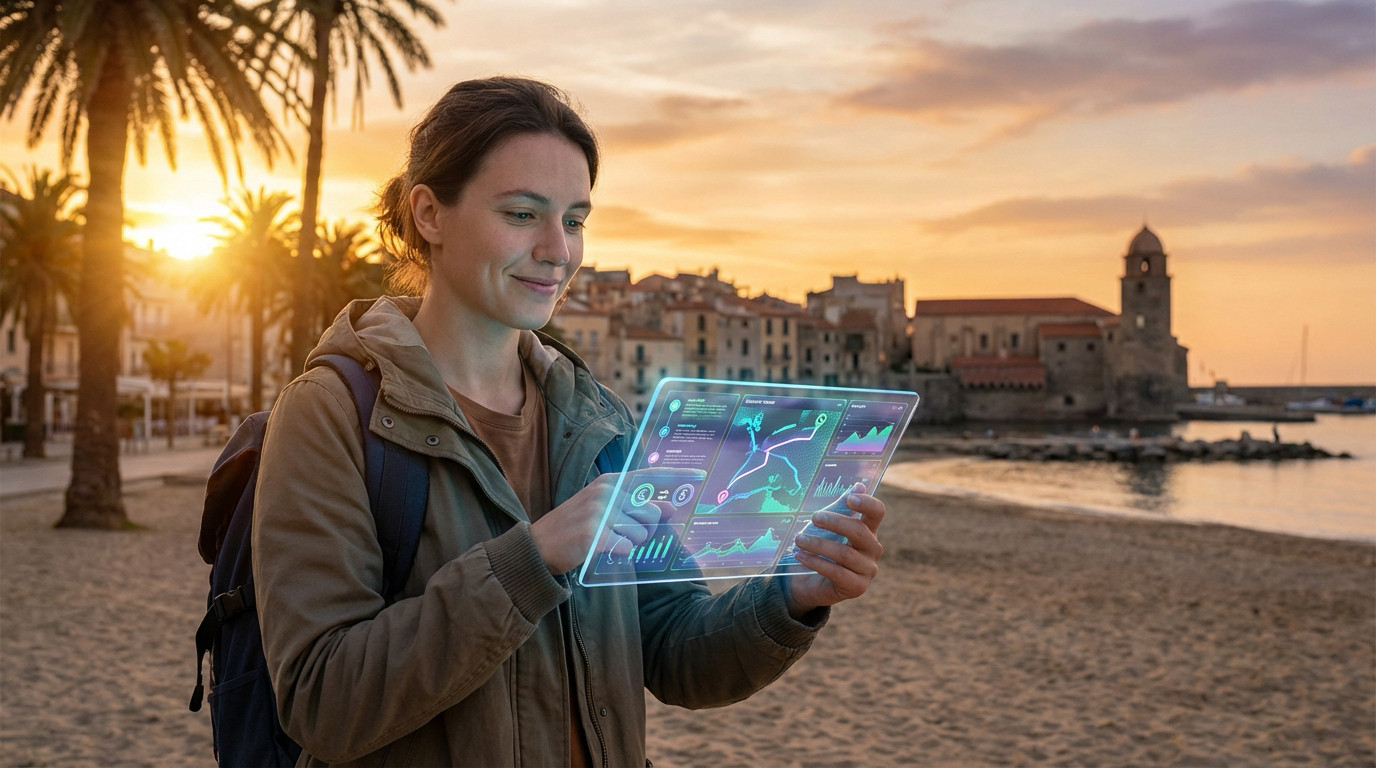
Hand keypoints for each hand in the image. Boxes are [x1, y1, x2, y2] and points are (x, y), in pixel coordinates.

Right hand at [530, 468, 701, 574]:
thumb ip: (637, 507)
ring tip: (603, 541)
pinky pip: (626, 548)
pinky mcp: (594, 533)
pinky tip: (599, 549)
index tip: (702, 476)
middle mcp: (607, 492)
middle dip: (639, 531)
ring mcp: (600, 511)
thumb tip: (671, 507)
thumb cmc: (576, 528)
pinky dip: (617, 553)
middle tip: (612, 534)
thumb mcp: (606, 511)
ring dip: (627, 544)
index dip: (679, 476)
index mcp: (611, 482)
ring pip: (641, 535)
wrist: (538, 546)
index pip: (652, 476)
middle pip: (650, 516)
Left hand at [782, 484, 885, 618]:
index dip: (867, 504)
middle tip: (814, 518)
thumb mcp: (827, 527)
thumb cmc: (821, 548)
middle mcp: (873, 549)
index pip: (877, 512)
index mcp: (869, 530)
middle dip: (835, 522)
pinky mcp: (857, 587)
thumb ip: (841, 508)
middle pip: (860, 531)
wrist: (809, 581)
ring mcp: (868, 570)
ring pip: (845, 553)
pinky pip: (837, 572)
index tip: (849, 498)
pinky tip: (801, 556)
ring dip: (819, 545)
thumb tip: (860, 485)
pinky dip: (816, 562)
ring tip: (798, 540)